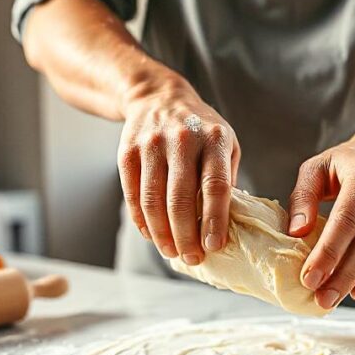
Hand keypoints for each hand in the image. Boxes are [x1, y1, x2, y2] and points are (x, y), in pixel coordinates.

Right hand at [118, 79, 239, 264]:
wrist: (158, 96)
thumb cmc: (201, 129)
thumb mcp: (226, 143)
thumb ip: (226, 179)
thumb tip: (225, 224)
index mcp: (214, 139)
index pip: (215, 186)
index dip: (214, 220)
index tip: (214, 246)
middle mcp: (182, 140)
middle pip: (181, 198)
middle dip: (186, 235)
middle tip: (192, 258)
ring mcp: (152, 145)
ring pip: (153, 200)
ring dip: (162, 234)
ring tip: (171, 253)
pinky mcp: (128, 152)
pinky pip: (133, 194)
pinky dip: (141, 220)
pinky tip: (151, 235)